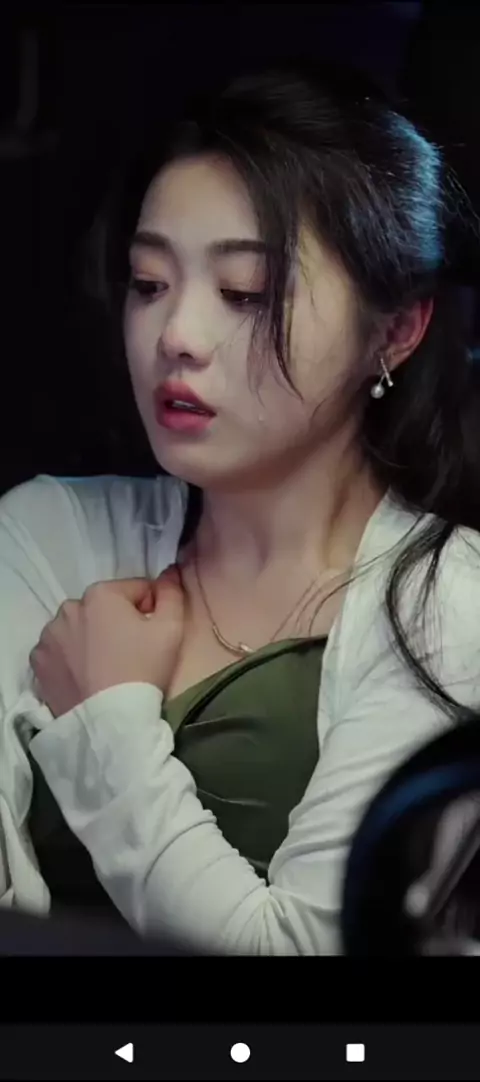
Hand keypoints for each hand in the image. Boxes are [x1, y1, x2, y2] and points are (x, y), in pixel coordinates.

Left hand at [29, 566, 184, 717]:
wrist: (110, 721)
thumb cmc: (143, 670)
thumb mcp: (171, 629)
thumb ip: (172, 593)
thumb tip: (169, 573)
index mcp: (101, 593)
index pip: (136, 591)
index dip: (151, 610)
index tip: (153, 635)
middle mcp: (69, 607)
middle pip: (104, 609)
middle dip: (118, 623)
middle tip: (130, 653)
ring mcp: (49, 635)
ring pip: (79, 628)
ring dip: (92, 638)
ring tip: (107, 667)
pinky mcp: (39, 661)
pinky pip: (59, 651)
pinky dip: (70, 658)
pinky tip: (85, 675)